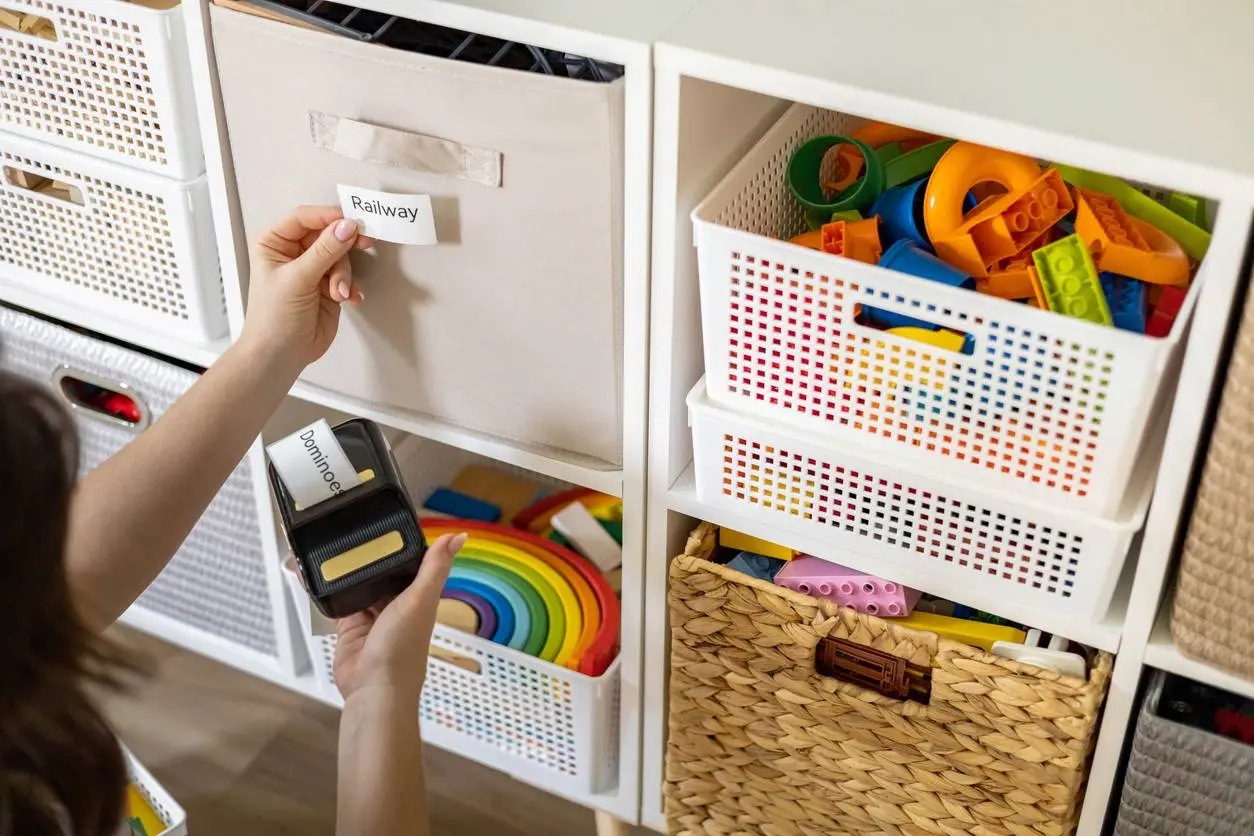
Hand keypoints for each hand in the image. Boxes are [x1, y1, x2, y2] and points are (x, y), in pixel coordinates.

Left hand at [240, 205, 375, 373]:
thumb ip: (325, 251)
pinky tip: (349, 298)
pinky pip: (348, 276)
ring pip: (341, 257)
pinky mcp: (328, 287)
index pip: (304, 218)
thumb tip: (346, 227)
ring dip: (344, 275)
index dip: (328, 217)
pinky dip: (351, 287)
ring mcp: (313, 270)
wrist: (281, 355)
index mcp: (275, 243)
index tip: (351, 220)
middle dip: (344, 246)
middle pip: (327, 235)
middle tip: (365, 241)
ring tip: (338, 293)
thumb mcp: (298, 279)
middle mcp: (294, 253)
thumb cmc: (273, 318)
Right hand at [333, 533, 464, 700]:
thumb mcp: (421, 600)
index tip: (385, 519)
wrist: (374, 690)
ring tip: (328, 544)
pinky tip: (313, 572)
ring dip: (344, 570)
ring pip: (356, 584)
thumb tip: (458, 537)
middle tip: (348, 528)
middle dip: (366, 555)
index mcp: (418, 595)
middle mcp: (396, 604)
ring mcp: (371, 615)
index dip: (398, 544)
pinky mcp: (349, 627)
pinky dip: (326, 589)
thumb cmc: (403, 650)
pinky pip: (336, 602)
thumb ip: (434, 567)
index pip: (410, 562)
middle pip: (380, 572)